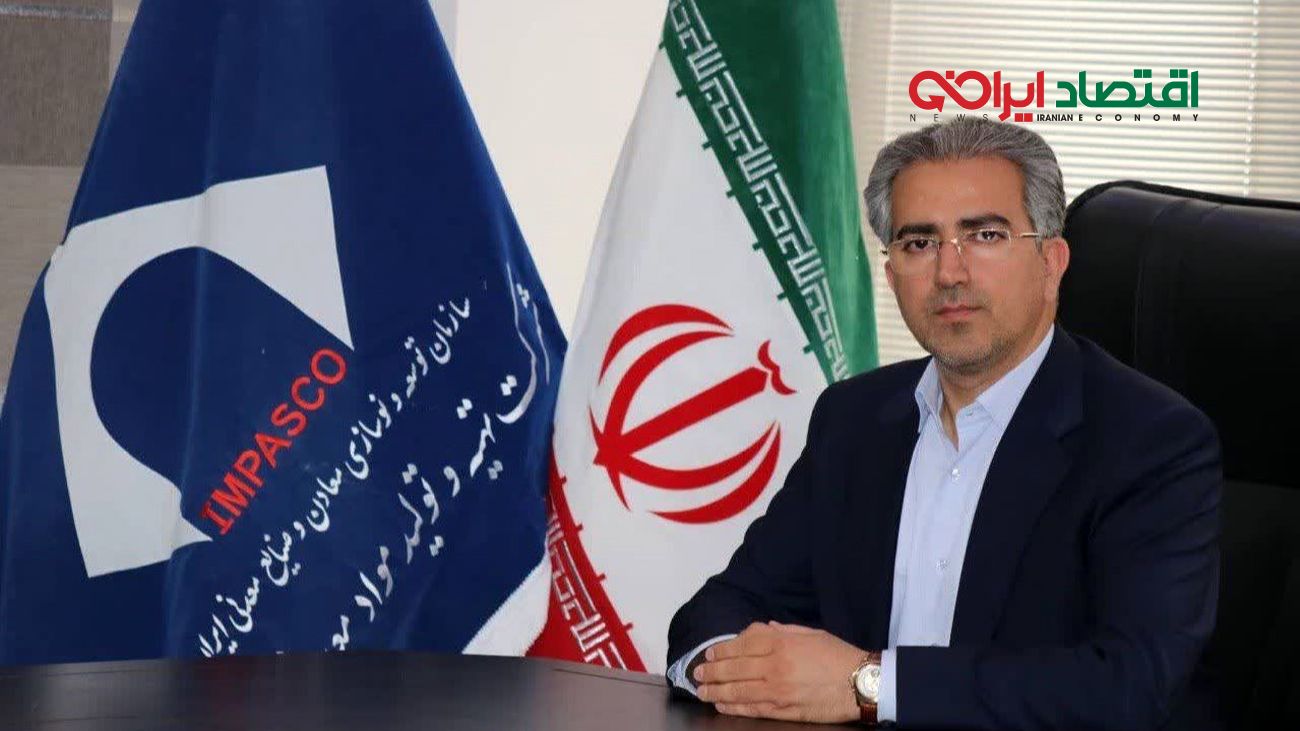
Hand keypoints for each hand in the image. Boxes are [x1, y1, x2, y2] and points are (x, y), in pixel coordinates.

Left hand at [693, 621, 867, 723]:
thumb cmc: (838, 655)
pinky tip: (722, 705)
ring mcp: (778, 690)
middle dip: (711, 672)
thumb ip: (781, 631)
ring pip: (737, 691)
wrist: (861, 682)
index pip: (740, 645)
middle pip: (733, 668)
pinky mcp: (784, 710)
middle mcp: (775, 665)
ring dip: (716, 691)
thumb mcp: (810, 632)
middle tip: (697, 674)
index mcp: (781, 643)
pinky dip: (734, 707)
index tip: (709, 654)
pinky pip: (752, 708)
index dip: (721, 651)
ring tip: (702, 691)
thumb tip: (759, 630)